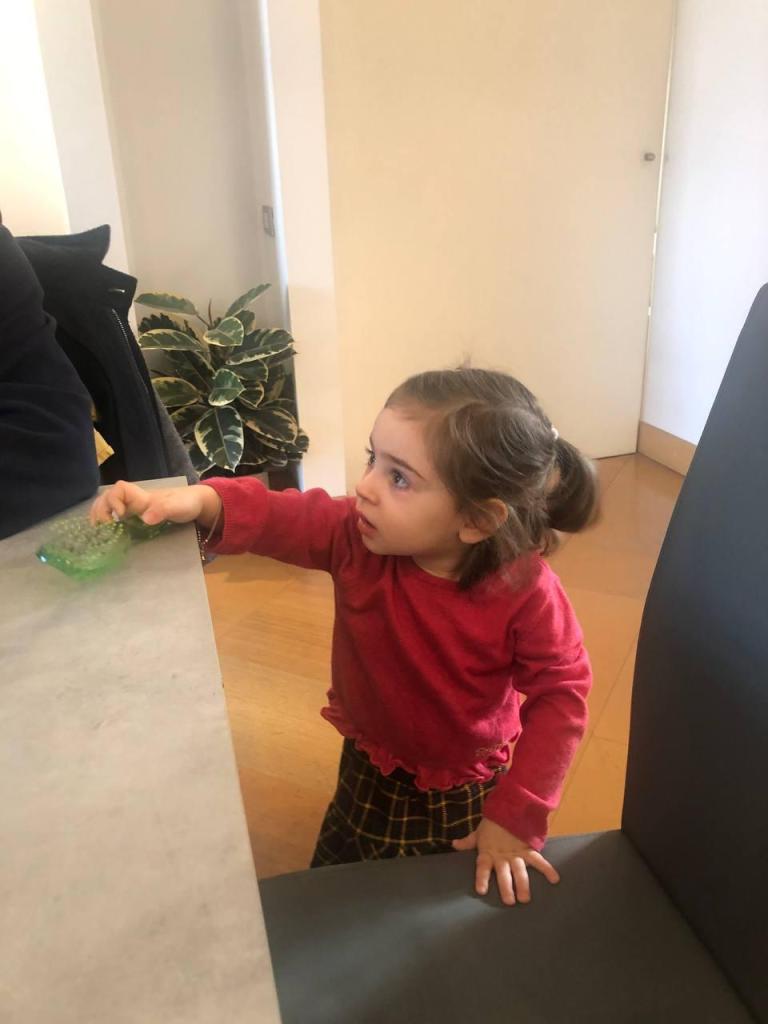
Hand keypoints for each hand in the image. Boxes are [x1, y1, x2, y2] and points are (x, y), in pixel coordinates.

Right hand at [89, 480, 220, 529]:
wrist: (195, 505)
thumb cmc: (186, 503)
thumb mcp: (178, 507)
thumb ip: (163, 510)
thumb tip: (145, 519)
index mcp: (141, 496)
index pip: (118, 489)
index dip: (113, 500)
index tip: (118, 516)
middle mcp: (132, 501)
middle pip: (106, 497)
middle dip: (99, 510)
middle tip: (103, 528)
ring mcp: (132, 509)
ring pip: (107, 506)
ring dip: (98, 516)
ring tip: (99, 532)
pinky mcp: (135, 518)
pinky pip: (115, 517)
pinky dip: (106, 523)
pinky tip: (106, 535)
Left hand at [453, 817, 559, 905]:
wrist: (508, 808)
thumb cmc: (491, 826)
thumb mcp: (478, 833)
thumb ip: (467, 842)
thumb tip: (454, 844)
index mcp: (488, 852)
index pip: (482, 866)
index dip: (481, 878)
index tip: (481, 890)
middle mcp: (502, 856)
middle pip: (503, 873)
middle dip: (506, 887)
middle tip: (509, 902)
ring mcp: (516, 854)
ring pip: (520, 870)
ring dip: (523, 884)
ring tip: (525, 898)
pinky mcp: (527, 850)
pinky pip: (538, 860)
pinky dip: (547, 869)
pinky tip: (555, 879)